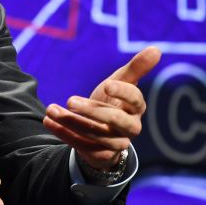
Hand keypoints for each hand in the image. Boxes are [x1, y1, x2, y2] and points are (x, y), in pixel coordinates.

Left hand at [43, 46, 160, 168]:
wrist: (100, 132)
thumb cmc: (112, 101)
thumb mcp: (120, 82)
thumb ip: (136, 68)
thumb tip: (156, 48)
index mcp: (136, 108)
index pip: (136, 100)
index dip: (123, 92)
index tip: (107, 84)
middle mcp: (130, 127)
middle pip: (115, 120)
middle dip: (92, 110)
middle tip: (69, 100)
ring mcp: (117, 143)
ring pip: (96, 134)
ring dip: (71, 122)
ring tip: (51, 109)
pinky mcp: (102, 155)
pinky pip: (83, 147)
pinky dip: (65, 134)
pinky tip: (49, 121)